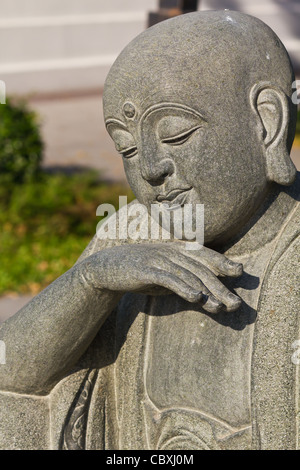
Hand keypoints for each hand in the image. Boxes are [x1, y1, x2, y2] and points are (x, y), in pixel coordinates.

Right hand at [80, 242, 242, 313]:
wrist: (106, 269)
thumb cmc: (141, 273)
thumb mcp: (164, 276)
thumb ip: (184, 281)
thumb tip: (207, 297)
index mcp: (177, 250)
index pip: (204, 255)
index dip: (223, 262)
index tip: (240, 272)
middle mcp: (170, 252)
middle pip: (201, 269)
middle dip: (220, 287)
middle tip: (236, 304)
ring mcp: (158, 259)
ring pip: (188, 275)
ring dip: (207, 291)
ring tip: (221, 307)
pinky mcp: (145, 270)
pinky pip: (168, 278)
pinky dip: (183, 287)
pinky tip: (195, 297)